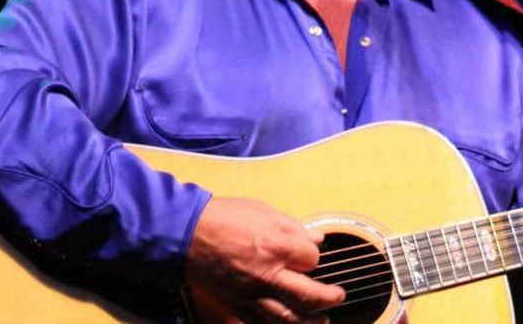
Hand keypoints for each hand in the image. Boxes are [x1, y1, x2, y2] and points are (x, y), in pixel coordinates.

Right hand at [185, 196, 344, 322]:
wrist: (185, 234)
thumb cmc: (222, 218)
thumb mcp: (264, 211)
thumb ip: (293, 227)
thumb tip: (316, 237)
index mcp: (277, 246)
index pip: (311, 259)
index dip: (313, 256)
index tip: (310, 253)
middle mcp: (267, 275)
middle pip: (308, 296)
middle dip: (327, 298)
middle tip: (337, 297)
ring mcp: (250, 294)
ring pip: (286, 317)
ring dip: (308, 321)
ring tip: (321, 321)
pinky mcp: (235, 305)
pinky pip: (259, 322)